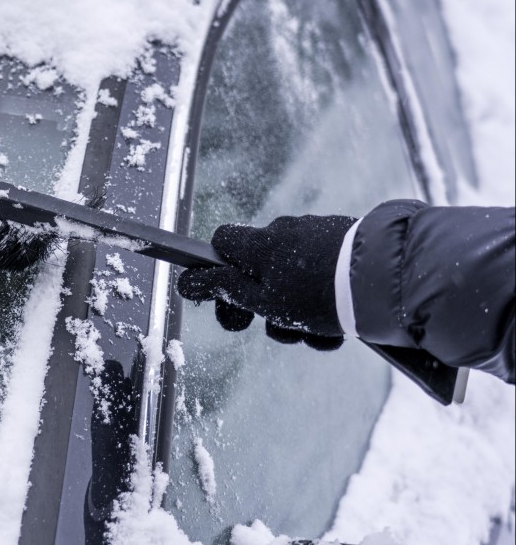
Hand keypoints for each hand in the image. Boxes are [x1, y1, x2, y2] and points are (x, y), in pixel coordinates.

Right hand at [176, 215, 355, 350]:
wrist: (384, 280)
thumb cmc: (317, 294)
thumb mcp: (265, 302)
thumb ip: (225, 291)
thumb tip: (186, 281)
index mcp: (258, 245)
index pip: (220, 243)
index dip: (218, 271)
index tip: (230, 299)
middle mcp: (283, 232)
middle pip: (259, 270)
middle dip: (265, 305)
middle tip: (278, 330)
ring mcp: (316, 236)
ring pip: (293, 282)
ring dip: (299, 314)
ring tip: (318, 337)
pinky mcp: (344, 246)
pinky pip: (322, 279)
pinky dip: (326, 305)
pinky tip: (340, 330)